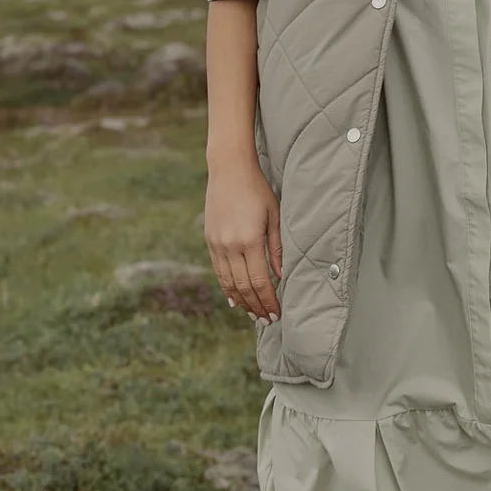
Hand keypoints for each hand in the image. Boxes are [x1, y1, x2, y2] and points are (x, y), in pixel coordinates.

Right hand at [204, 161, 282, 320]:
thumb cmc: (257, 189)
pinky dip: (226, 287)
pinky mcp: (209, 240)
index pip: (260, 281)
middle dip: (256, 306)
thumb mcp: (274, 215)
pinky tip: (234, 299)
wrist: (228, 169)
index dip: (268, 300)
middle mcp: (230, 246)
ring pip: (228, 282)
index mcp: (249, 240)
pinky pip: (218, 271)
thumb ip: (277, 247)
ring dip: (241, 301)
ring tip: (252, 314)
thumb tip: (280, 276)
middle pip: (243, 287)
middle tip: (267, 320)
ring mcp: (217, 244)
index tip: (276, 314)